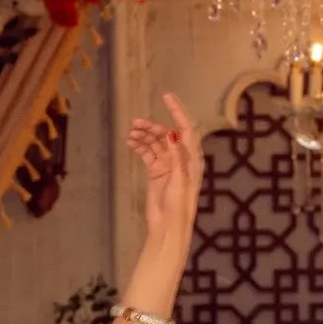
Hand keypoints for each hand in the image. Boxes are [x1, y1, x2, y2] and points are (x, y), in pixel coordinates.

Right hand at [127, 91, 202, 242]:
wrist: (167, 227)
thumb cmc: (178, 206)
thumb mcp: (179, 180)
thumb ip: (176, 156)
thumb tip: (171, 133)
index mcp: (192, 159)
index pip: (186, 129)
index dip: (178, 111)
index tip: (166, 96)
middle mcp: (181, 159)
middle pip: (167, 134)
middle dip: (152, 126)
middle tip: (136, 123)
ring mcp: (168, 164)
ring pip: (155, 142)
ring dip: (144, 135)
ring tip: (131, 133)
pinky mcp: (156, 171)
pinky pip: (147, 152)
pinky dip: (139, 145)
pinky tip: (130, 142)